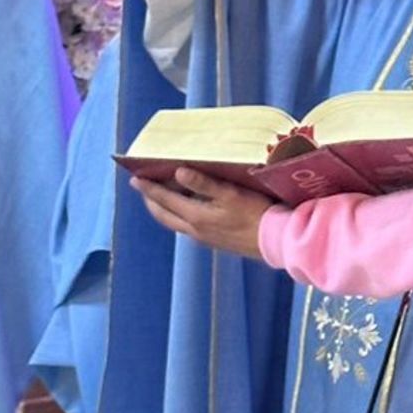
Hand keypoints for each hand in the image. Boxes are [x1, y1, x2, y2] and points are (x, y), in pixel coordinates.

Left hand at [132, 167, 272, 258]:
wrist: (276, 241)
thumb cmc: (256, 213)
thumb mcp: (231, 194)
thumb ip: (204, 183)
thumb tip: (179, 172)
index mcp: (197, 217)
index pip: (164, 200)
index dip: (149, 188)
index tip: (135, 178)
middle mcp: (196, 230)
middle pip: (164, 215)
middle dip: (152, 200)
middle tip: (144, 186)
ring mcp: (205, 238)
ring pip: (175, 222)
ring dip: (165, 208)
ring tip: (162, 196)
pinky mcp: (216, 241)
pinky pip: (188, 227)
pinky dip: (179, 215)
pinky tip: (188, 208)